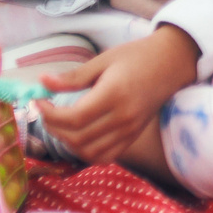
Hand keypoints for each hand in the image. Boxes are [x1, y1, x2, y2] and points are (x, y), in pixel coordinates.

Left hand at [38, 26, 200, 166]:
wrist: (172, 63)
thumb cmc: (137, 56)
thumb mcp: (103, 60)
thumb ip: (73, 77)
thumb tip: (42, 82)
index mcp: (114, 94)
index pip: (73, 118)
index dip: (49, 114)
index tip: (39, 102)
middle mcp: (123, 117)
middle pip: (77, 137)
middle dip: (53, 127)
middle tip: (46, 111)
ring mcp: (130, 130)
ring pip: (89, 152)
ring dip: (68, 142)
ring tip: (60, 124)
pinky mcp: (133, 136)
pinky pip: (105, 156)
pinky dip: (86, 152)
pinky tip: (78, 136)